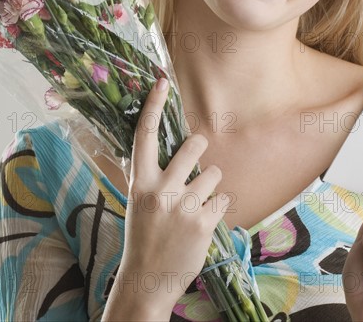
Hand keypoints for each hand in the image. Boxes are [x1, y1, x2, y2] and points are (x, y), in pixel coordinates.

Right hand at [117, 78, 228, 312]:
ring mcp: (182, 207)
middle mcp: (160, 190)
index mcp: (139, 182)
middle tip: (198, 158)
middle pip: (194, 145)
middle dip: (201, 148)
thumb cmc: (144, 236)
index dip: (153, 106)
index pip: (145, 135)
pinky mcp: (203, 223)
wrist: (146, 281)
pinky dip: (217, 207)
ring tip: (196, 204)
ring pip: (214, 173)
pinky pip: (223, 199)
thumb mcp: (139, 202)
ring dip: (210, 184)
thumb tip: (173, 148)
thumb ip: (152, 175)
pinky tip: (203, 222)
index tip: (161, 82)